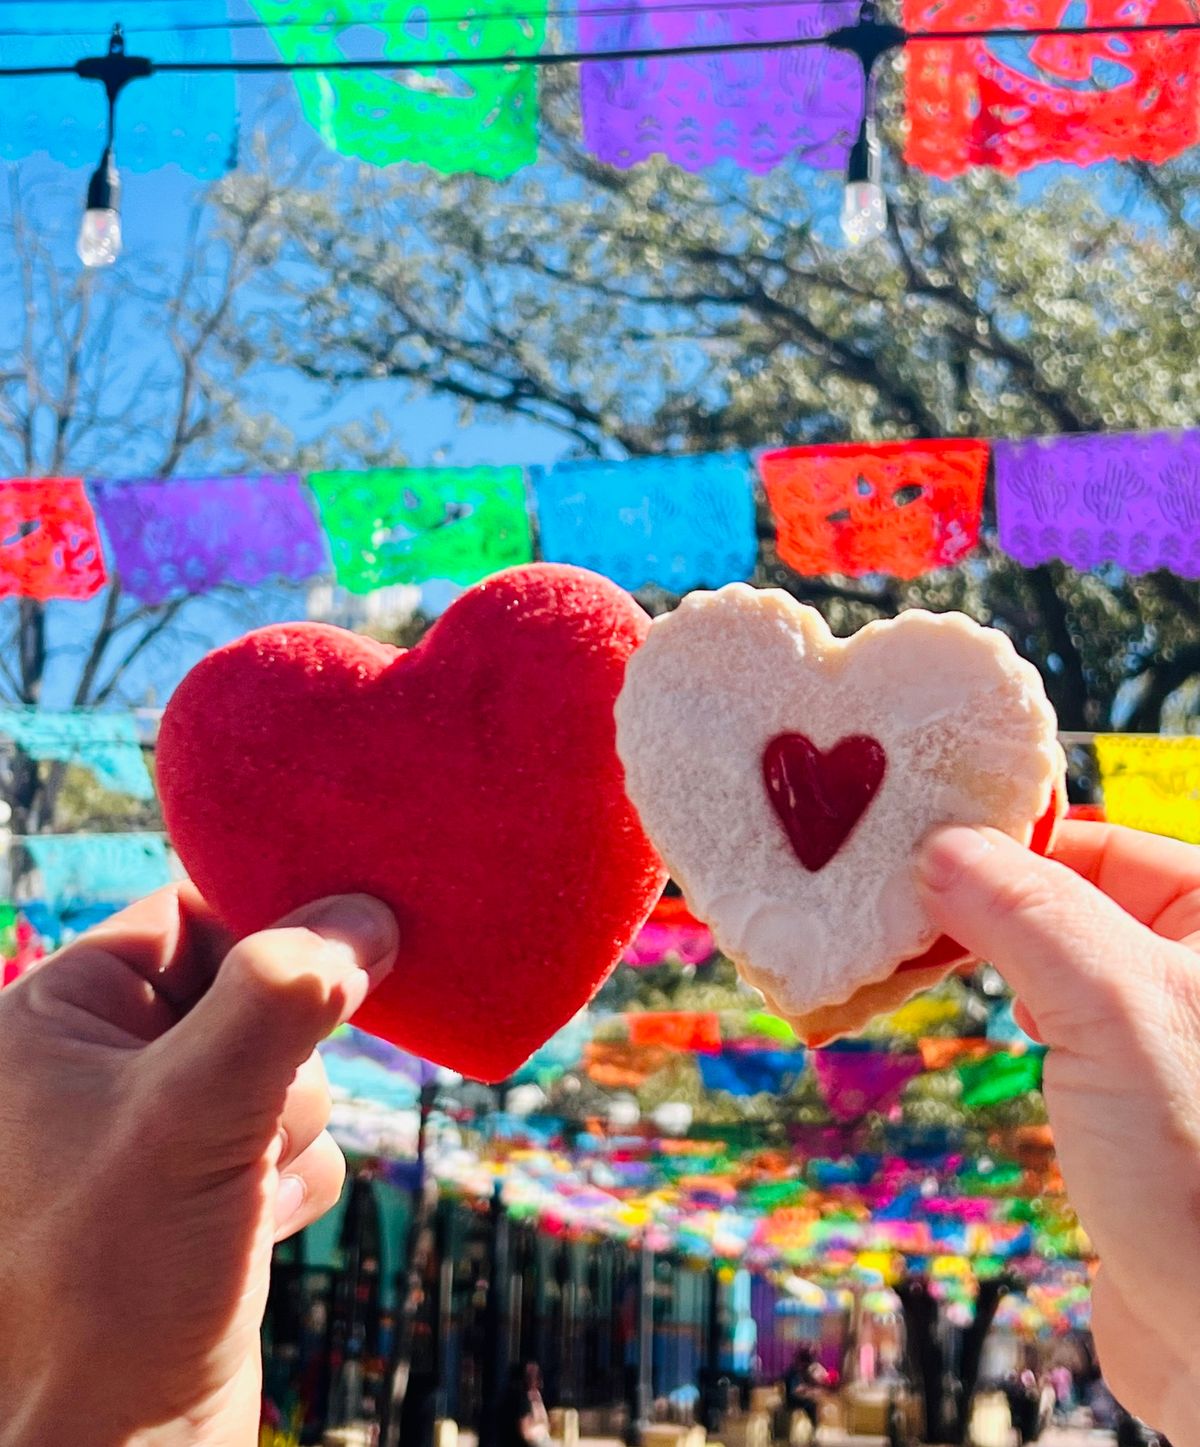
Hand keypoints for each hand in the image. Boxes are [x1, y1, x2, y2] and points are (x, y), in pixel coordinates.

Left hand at [0, 884, 397, 1446]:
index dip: (271, 933)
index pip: (193, 916)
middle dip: (282, 1063)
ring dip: (290, 1130)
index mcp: (59, 1019)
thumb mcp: (194, 1113)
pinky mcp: (205, 1187)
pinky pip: (297, 1138)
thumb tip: (366, 915)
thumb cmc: (118, 1284)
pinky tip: (250, 1232)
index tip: (348, 951)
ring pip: (289, 1068)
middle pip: (256, 993)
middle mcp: (103, 1064)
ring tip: (236, 1197)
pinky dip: (294, 1179)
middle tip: (247, 1126)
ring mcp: (157, 1129)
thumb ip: (279, 997)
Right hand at [917, 820, 1199, 1439]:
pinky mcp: (1126, 1100)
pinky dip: (990, 1006)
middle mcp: (1192, 971)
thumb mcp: (1117, 1006)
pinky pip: (1046, 1023)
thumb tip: (941, 847)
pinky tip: (950, 1009)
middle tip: (884, 906)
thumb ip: (1029, 912)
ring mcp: (1159, 1039)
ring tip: (897, 953)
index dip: (999, 844)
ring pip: (1048, 961)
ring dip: (974, 952)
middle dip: (974, 899)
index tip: (908, 850)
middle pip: (1064, 898)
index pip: (1095, 845)